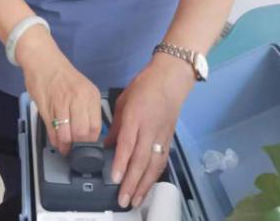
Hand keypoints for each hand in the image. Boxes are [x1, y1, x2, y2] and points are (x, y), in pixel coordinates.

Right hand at [17, 26, 101, 155]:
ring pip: (67, 135)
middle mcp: (78, 99)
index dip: (90, 140)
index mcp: (91, 95)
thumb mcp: (82, 88)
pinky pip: (52, 130)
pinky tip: (56, 141)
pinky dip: (55, 140)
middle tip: (75, 147)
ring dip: (65, 144)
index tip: (86, 145)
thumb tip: (88, 134)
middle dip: (78, 144)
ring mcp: (62, 103)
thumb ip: (86, 109)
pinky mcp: (46, 107)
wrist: (42, 59)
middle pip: (82, 133)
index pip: (96, 127)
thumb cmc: (63, 75)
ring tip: (64, 146)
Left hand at [106, 53, 194, 207]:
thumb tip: (108, 146)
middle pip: (141, 159)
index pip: (128, 143)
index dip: (121, 162)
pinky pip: (162, 160)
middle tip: (124, 199)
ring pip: (154, 164)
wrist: (171, 79)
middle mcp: (150, 128)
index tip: (115, 178)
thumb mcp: (123, 101)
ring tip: (136, 200)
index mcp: (136, 116)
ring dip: (144, 185)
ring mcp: (162, 135)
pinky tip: (148, 186)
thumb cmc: (144, 86)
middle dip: (132, 182)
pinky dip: (154, 176)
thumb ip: (116, 125)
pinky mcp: (169, 139)